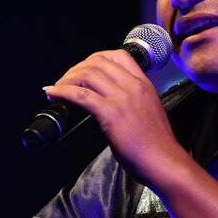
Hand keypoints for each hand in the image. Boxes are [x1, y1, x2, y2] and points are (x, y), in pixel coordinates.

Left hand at [44, 50, 189, 183]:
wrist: (164, 162)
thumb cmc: (157, 144)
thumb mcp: (148, 110)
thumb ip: (131, 100)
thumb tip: (108, 102)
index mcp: (143, 84)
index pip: (118, 55)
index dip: (95, 58)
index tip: (83, 69)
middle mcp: (133, 86)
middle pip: (97, 62)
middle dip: (76, 68)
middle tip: (65, 81)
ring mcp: (122, 98)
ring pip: (87, 74)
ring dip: (66, 79)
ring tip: (57, 88)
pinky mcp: (111, 113)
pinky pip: (81, 95)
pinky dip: (62, 92)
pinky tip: (53, 94)